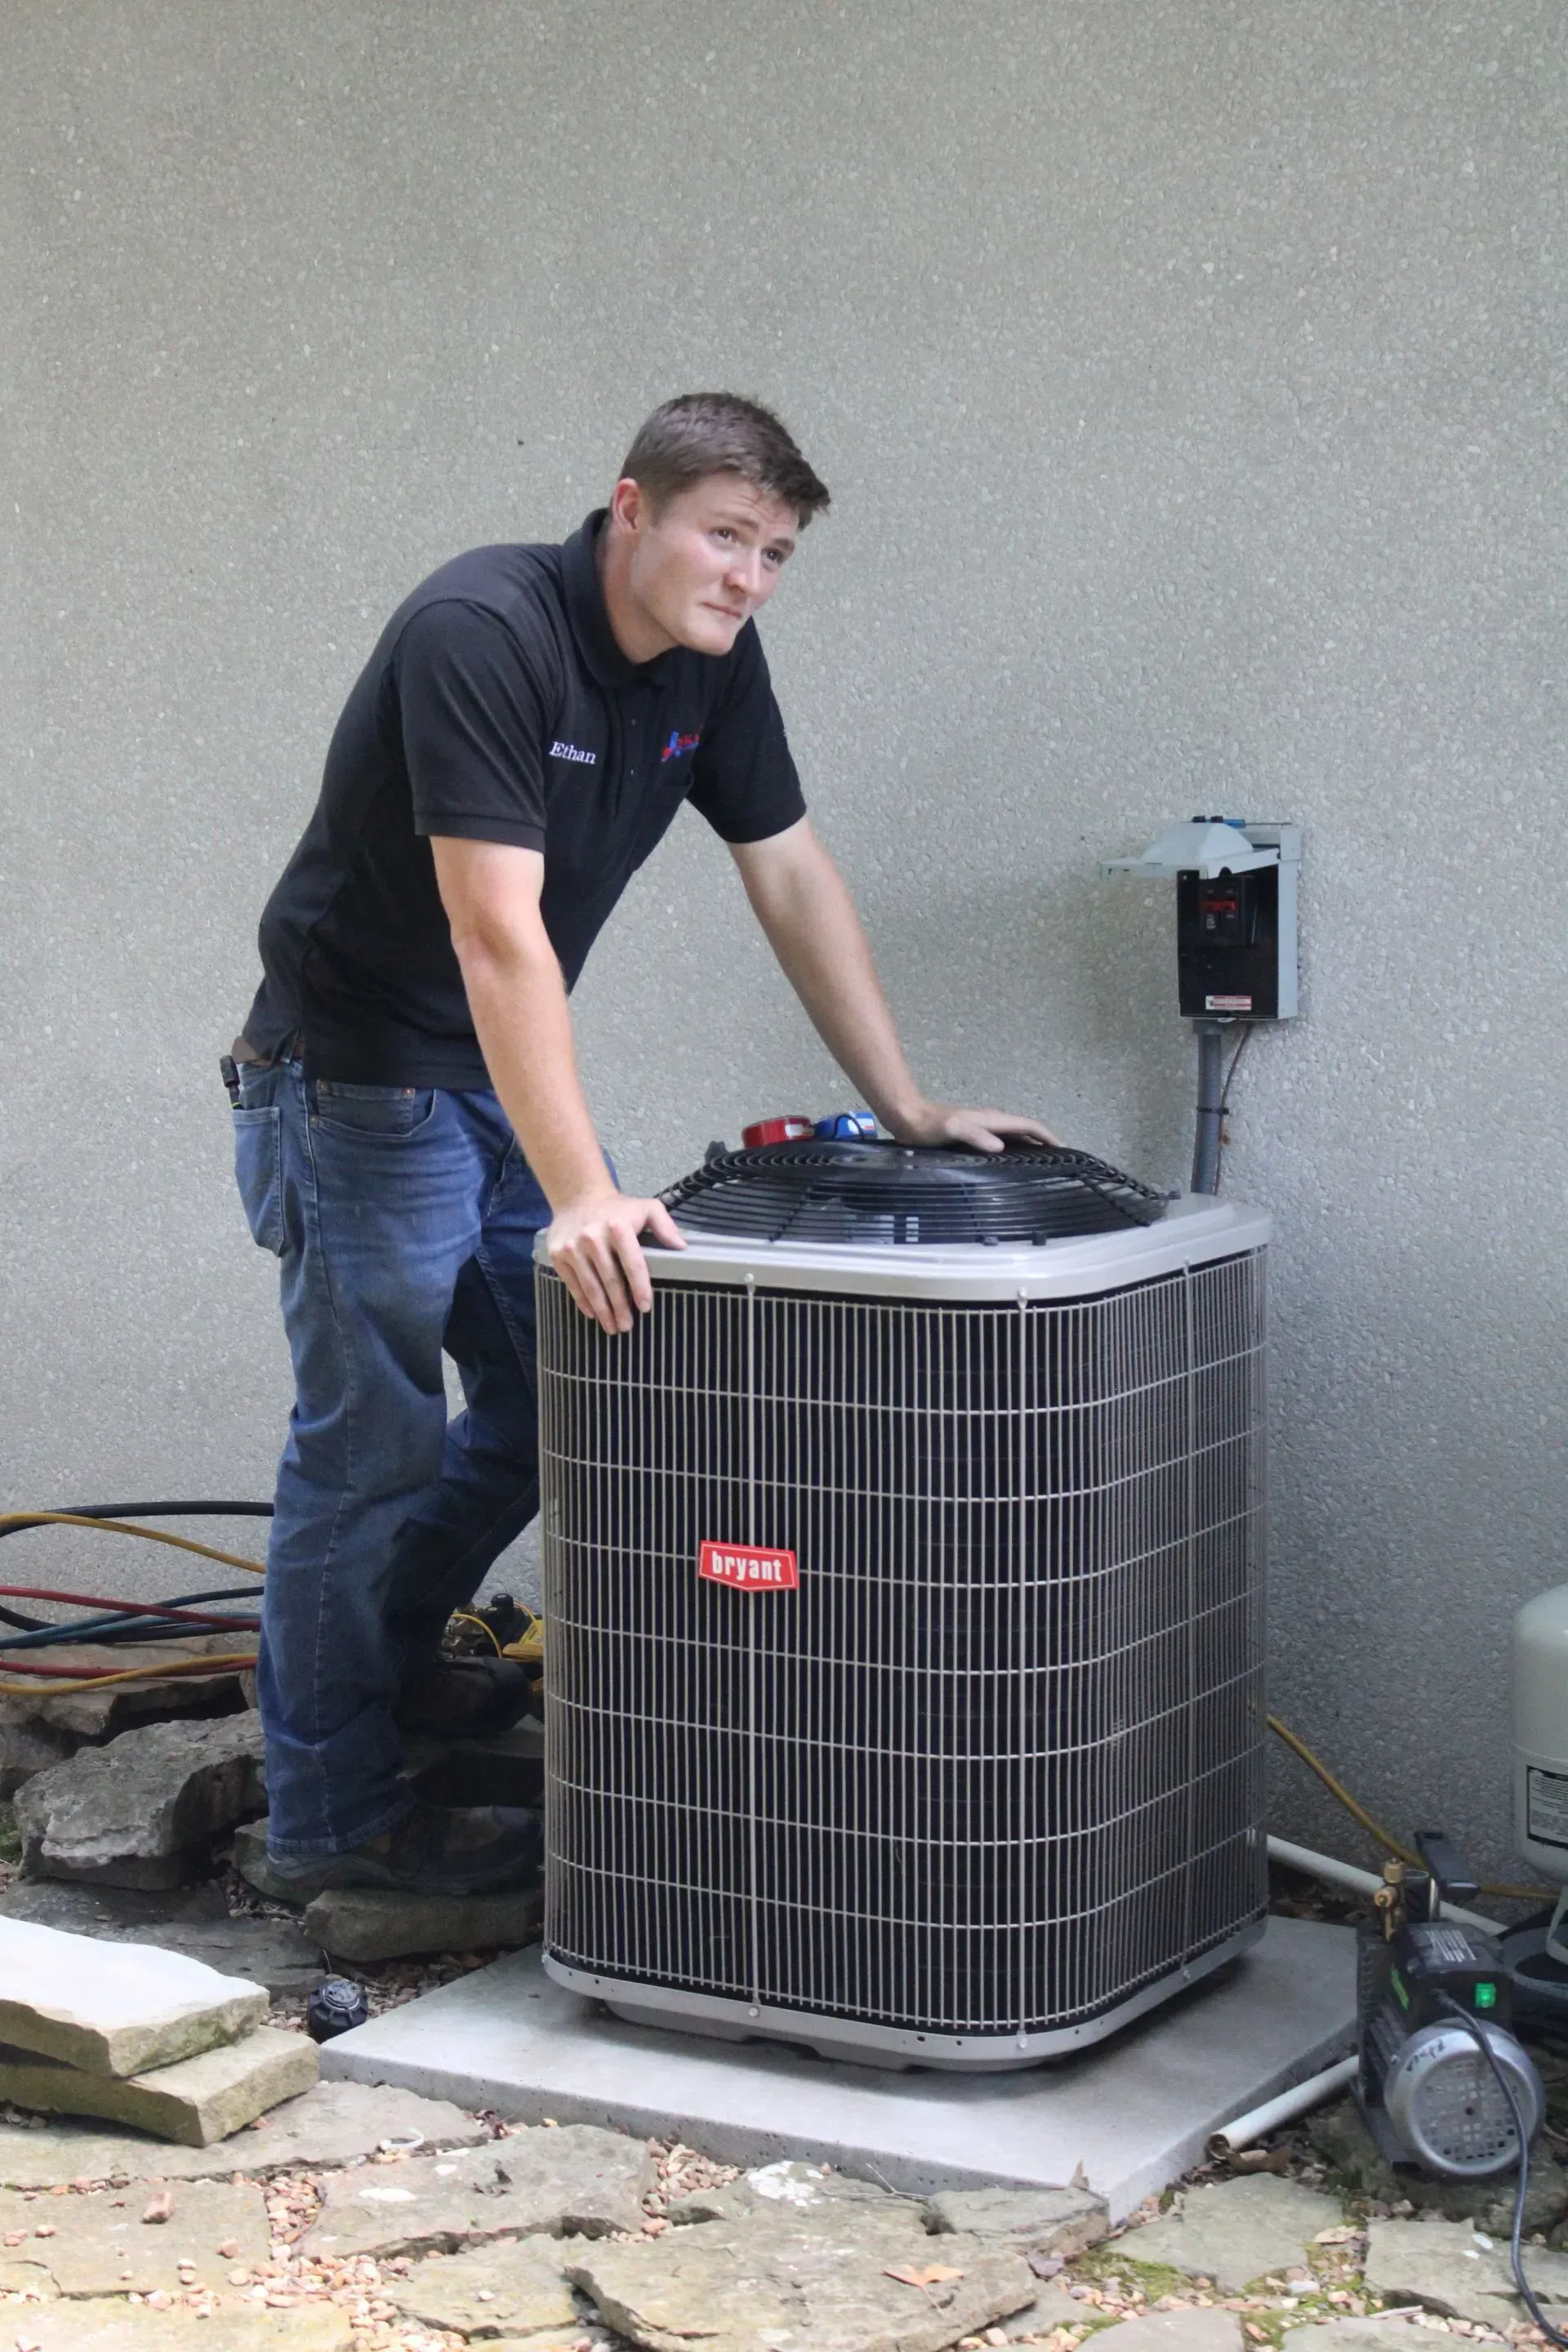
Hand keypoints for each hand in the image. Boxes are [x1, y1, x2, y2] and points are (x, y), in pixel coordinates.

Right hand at [546, 1190, 684, 1334]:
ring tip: (612, 1327)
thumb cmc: (617, 1208)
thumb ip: (665, 1225)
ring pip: (591, 1286)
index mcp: (618, 1227)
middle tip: (627, 1326)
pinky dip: (583, 1301)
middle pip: (610, 1280)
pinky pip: (572, 1283)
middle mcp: (593, 1238)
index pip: (632, 1263)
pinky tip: (593, 1313)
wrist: (577, 1197)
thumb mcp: (646, 1207)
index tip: (645, 1307)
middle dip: (620, 1307)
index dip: (639, 1287)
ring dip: (602, 1310)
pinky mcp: (558, 1255)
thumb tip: (681, 1247)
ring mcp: (573, 1248)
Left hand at [888, 1101, 1059, 1153]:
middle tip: (1059, 1162)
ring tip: (1042, 1166)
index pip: (1028, 1125)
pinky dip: (1015, 1150)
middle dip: (1045, 1142)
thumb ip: (975, 1135)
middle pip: (1026, 1130)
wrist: (909, 1118)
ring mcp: (984, 1128)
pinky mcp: (974, 1135)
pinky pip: (1002, 1142)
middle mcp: (992, 1121)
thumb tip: (999, 1146)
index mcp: (992, 1119)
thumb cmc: (929, 1126)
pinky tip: (1012, 1164)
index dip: (1048, 1136)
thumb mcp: (952, 1129)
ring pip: (1015, 1137)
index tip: (1064, 1149)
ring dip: (1031, 1147)